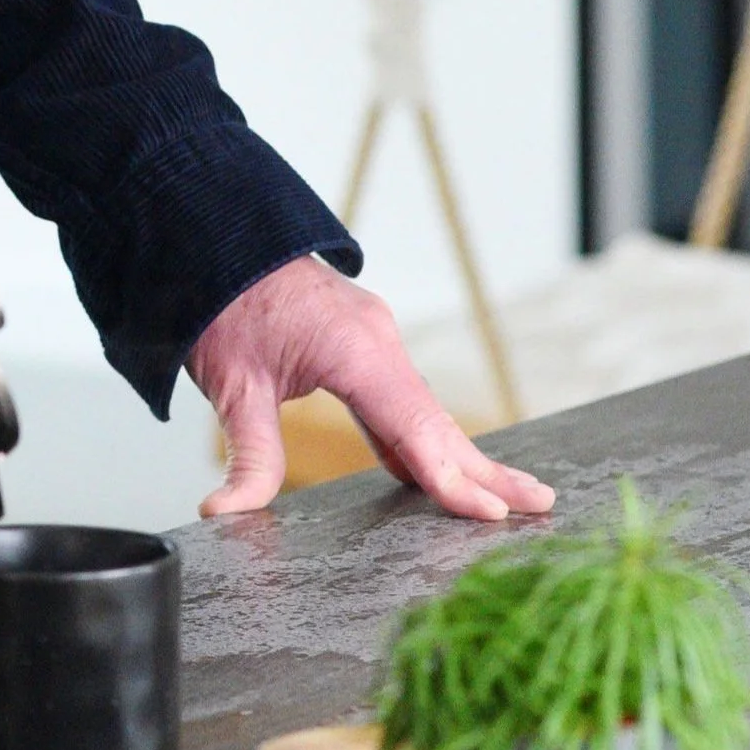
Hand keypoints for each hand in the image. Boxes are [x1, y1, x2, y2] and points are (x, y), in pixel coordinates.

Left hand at [187, 255, 553, 523]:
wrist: (211, 235)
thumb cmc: (221, 302)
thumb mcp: (232, 385)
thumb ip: (247, 455)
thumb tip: (225, 512)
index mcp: (355, 349)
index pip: (413, 427)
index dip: (450, 476)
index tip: (488, 513)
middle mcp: (378, 340)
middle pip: (437, 418)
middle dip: (486, 467)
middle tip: (538, 506)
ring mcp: (374, 336)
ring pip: (425, 407)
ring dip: (463, 453)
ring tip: (508, 495)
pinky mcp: (362, 338)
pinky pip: (403, 395)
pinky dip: (426, 432)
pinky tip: (441, 465)